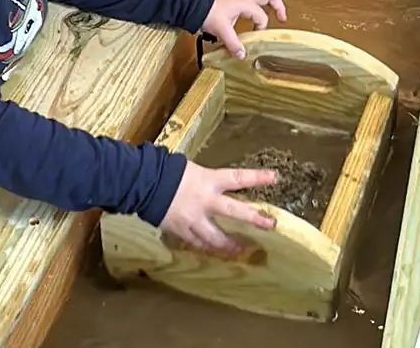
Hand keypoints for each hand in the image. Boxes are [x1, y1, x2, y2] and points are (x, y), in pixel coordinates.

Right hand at [160, 162, 276, 253]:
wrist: (145, 184)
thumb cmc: (167, 170)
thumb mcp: (190, 169)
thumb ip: (205, 180)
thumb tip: (213, 185)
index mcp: (208, 180)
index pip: (237, 178)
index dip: (257, 178)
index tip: (274, 178)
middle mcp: (206, 201)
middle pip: (235, 211)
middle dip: (255, 219)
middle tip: (271, 224)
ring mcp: (194, 219)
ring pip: (217, 237)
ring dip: (230, 245)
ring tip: (240, 250)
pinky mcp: (182, 231)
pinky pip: (198, 243)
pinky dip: (206, 246)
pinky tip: (212, 250)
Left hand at [202, 0, 286, 59]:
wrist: (192, 4)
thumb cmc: (208, 12)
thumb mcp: (222, 30)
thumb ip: (234, 44)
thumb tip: (243, 55)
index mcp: (246, 3)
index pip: (262, 17)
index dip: (262, 28)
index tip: (256, 38)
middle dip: (278, 5)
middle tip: (282, 17)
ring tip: (273, 6)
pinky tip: (253, 8)